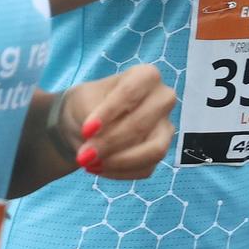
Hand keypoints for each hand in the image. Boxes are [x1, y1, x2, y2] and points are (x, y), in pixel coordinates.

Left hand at [59, 64, 175, 180]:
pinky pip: (146, 169)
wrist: (85, 122)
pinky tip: (98, 168)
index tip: (86, 130)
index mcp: (146, 76)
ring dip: (120, 162)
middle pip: (141, 124)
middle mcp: (163, 99)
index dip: (109, 113)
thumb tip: (97, 143)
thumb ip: (91, 118)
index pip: (131, 92)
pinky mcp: (159, 152)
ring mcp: (165, 127)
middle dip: (110, 143)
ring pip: (154, 150)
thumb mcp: (83, 102)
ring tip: (91, 165)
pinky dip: (119, 173)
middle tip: (83, 155)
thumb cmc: (88, 104)